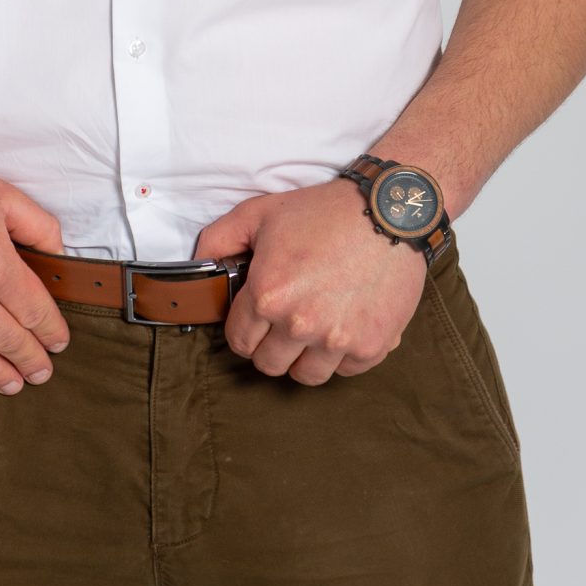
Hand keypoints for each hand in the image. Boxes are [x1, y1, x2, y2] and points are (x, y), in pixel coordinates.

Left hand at [192, 178, 427, 384]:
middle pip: (269, 364)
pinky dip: (341, 354)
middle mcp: (299, 323)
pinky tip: (343, 324)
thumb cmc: (324, 211)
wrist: (387, 211)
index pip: (239, 341)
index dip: (244, 329)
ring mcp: (336, 339)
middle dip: (271, 344)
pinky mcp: (370, 346)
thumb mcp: (260, 212)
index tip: (256, 319)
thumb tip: (199, 265)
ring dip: (304, 356)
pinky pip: (344, 370)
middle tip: (284, 320)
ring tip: (313, 327)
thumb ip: (220, 239)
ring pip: (305, 375)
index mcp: (268, 294)